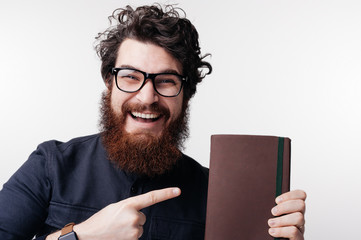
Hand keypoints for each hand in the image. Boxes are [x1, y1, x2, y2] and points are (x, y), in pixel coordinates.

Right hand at [46, 187, 180, 239]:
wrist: (88, 236)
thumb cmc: (101, 220)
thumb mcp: (116, 207)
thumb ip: (130, 207)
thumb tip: (140, 213)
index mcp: (129, 204)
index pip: (152, 197)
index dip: (166, 193)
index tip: (178, 191)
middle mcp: (134, 216)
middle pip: (143, 217)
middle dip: (134, 219)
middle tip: (118, 221)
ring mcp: (134, 229)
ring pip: (139, 227)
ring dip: (131, 228)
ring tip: (116, 228)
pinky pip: (136, 235)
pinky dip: (129, 235)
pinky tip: (118, 235)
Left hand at [268, 190, 305, 239]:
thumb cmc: (272, 228)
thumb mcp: (273, 214)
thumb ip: (274, 206)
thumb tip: (264, 197)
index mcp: (294, 209)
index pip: (301, 195)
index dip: (290, 195)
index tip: (277, 200)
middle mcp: (299, 217)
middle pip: (301, 204)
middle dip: (285, 206)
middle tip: (273, 212)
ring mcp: (300, 228)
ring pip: (299, 217)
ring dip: (282, 219)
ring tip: (271, 223)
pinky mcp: (298, 239)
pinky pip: (294, 231)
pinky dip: (281, 230)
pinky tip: (272, 231)